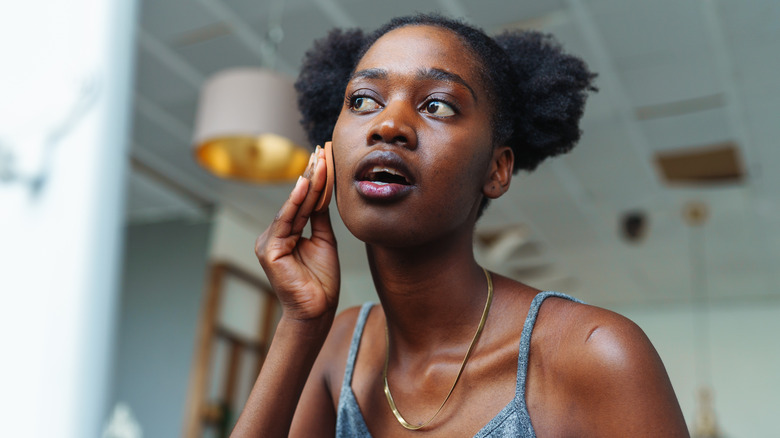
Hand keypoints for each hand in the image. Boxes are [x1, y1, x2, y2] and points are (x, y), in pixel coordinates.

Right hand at [255, 147, 339, 321]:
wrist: (317, 310)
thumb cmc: (321, 280)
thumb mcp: (324, 240)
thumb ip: (318, 217)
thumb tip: (322, 192)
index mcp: (286, 233)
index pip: (304, 201)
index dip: (315, 180)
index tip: (325, 156)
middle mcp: (274, 234)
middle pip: (298, 199)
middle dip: (312, 174)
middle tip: (323, 150)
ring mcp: (269, 241)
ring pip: (293, 206)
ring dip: (308, 183)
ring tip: (319, 161)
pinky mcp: (269, 250)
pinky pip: (285, 221)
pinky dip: (296, 202)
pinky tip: (305, 185)